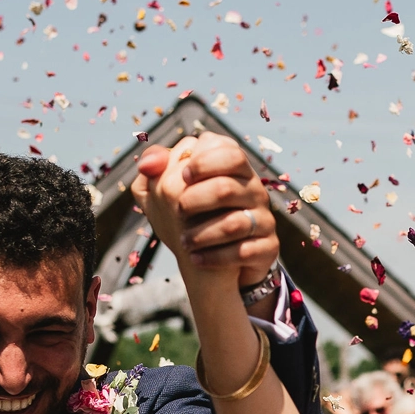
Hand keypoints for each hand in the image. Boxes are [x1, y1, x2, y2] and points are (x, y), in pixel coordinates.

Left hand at [132, 134, 278, 286]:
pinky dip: (215, 257)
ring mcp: (263, 219)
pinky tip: (196, 258)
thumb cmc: (192, 217)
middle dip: (196, 200)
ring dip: (202, 234)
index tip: (183, 177)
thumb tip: (146, 163)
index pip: (229, 151)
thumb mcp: (169, 189)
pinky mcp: (268, 248)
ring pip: (235, 223)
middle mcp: (253, 191)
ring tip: (184, 241)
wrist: (214, 261)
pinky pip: (244, 251)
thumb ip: (157, 169)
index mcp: (235, 169)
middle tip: (179, 211)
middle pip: (227, 187)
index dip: (203, 163)